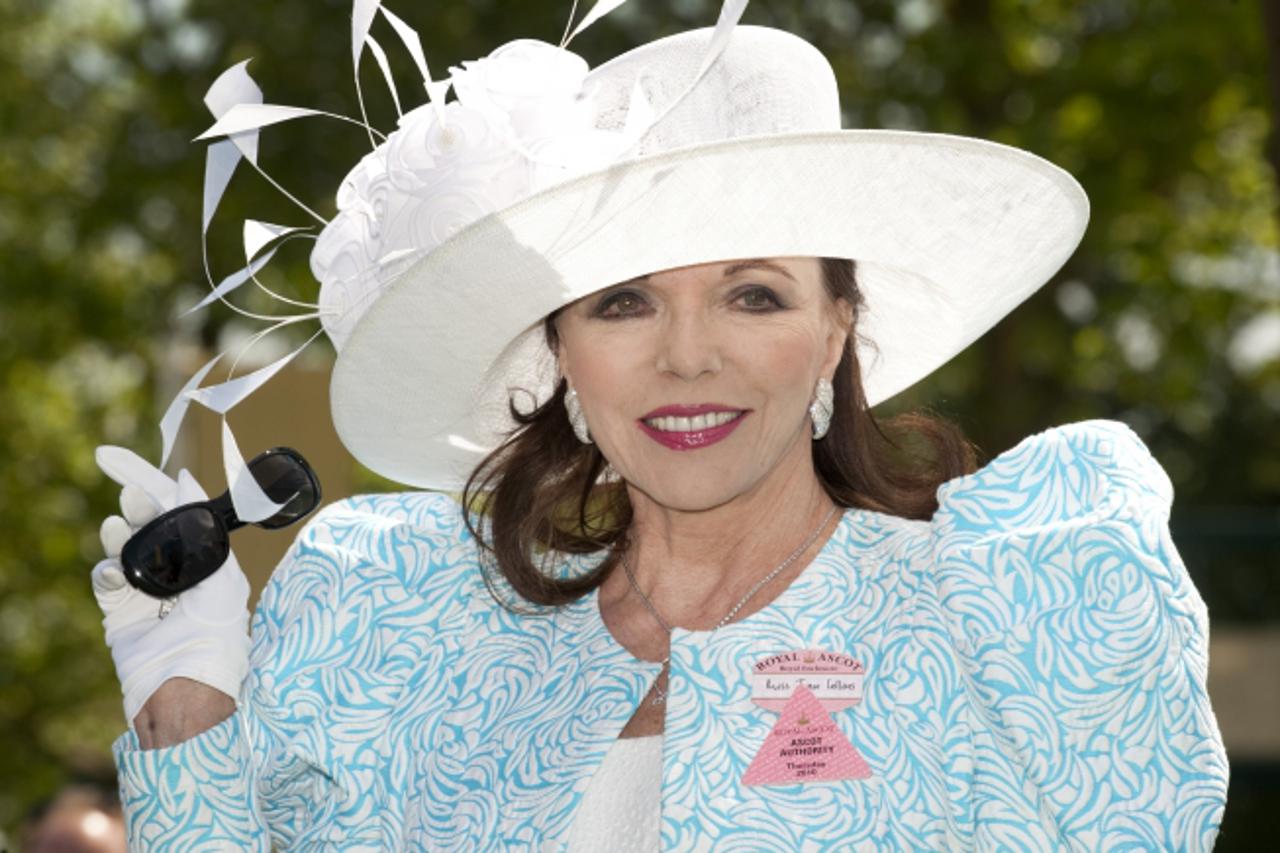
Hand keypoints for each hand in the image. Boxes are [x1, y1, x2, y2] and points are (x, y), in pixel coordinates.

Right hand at [93, 446, 251, 732]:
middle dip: (136, 501)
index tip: (114, 458)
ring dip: (120, 533)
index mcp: (207, 558)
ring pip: (124, 546)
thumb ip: (204, 531)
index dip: (151, 480)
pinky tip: (112, 571)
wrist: (182, 693)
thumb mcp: (221, 578)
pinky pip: (107, 578)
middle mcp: (178, 570)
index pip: (178, 508)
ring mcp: (148, 590)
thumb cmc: (214, 638)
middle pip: (148, 521)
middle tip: (126, 490)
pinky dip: (106, 570)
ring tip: (118, 528)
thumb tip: (186, 481)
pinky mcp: (122, 611)